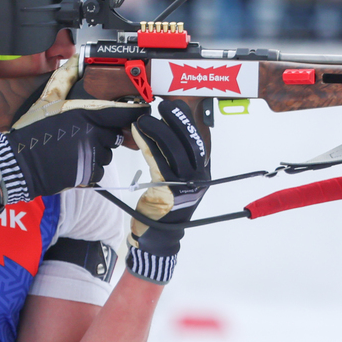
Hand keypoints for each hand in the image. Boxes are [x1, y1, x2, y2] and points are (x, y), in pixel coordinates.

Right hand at [0, 56, 143, 200]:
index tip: (139, 111)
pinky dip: (90, 168)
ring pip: (107, 153)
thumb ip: (66, 77)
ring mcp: (91, 154)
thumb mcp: (47, 98)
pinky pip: (99, 171)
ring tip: (76, 148)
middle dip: (104, 134)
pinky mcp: (88, 173)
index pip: (124, 113)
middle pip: (114, 135)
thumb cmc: (32, 131)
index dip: (134, 112)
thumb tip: (75, 58)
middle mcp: (93, 133)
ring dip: (97, 152)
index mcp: (87, 113)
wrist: (19, 162)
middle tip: (85, 134)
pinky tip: (74, 161)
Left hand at [125, 99, 209, 283]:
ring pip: (174, 150)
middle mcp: (198, 178)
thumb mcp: (175, 180)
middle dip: (177, 120)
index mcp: (203, 173)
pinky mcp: (169, 192)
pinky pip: (158, 162)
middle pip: (190, 142)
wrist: (158, 236)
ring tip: (144, 118)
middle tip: (162, 105)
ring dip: (158, 129)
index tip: (174, 106)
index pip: (199, 141)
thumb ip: (175, 160)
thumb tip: (167, 130)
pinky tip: (138, 133)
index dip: (187, 121)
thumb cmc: (164, 206)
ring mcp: (185, 186)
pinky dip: (147, 144)